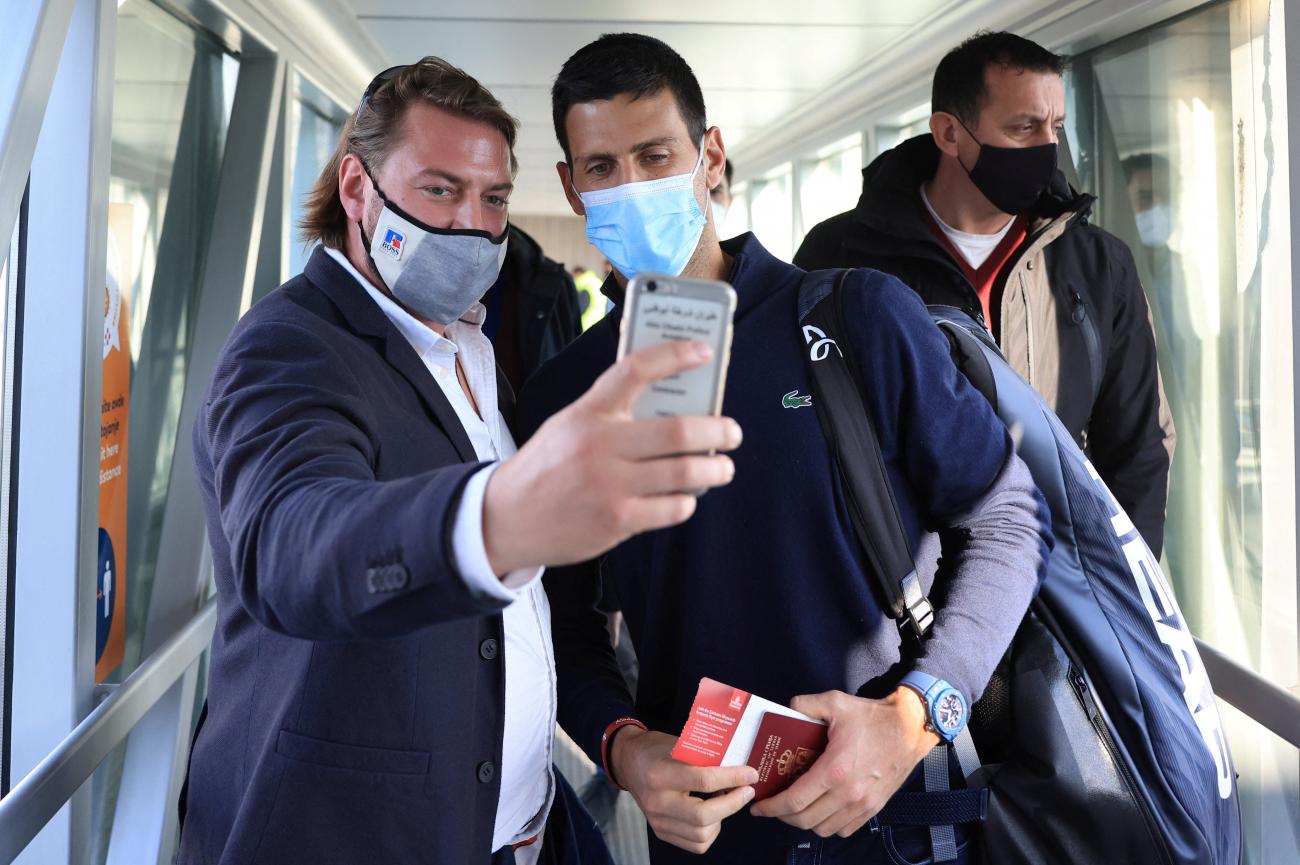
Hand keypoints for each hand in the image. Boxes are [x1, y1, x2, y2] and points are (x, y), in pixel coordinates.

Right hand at [483, 340, 741, 572]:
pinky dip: (686, 501)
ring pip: (685, 473)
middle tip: (732, 432)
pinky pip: (672, 508)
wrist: (504, 519)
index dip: (674, 355)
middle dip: (718, 431)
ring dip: (715, 470)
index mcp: (588, 413)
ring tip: (722, 468)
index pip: (634, 370)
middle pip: (678, 430)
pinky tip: (685, 497)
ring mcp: (609, 486)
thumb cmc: (548, 467)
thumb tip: (675, 409)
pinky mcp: (616, 521)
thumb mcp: (569, 426)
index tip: (704, 352)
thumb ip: (612, 416)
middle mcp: (599, 446)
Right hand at [611, 727, 757, 853]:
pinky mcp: (661, 831)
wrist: (628, 762)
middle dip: (733, 803)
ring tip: (729, 800)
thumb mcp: (678, 744)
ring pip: (701, 834)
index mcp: (661, 774)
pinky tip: (714, 815)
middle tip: (747, 790)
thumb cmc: (656, 749)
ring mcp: (658, 820)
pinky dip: (711, 832)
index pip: (704, 780)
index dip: (733, 778)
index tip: (750, 774)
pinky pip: (695, 844)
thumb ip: (705, 757)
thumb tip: (739, 765)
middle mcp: (657, 801)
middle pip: (704, 815)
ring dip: (723, 818)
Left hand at [749, 688, 937, 837]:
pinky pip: (844, 829)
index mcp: (834, 770)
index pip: (794, 801)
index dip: (771, 807)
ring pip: (824, 829)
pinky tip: (821, 811)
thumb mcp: (835, 702)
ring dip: (805, 822)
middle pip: (805, 820)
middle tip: (773, 805)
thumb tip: (786, 710)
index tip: (758, 807)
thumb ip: (805, 705)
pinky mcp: (874, 807)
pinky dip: (828, 825)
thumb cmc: (873, 717)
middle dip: (783, 816)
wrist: (911, 727)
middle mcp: (848, 793)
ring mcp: (863, 804)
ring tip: (795, 808)